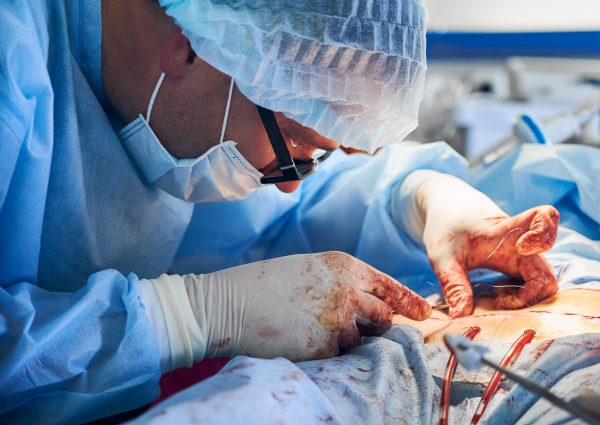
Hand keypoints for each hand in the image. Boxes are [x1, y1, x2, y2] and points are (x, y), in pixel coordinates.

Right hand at [146, 252, 430, 369]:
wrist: (232, 302)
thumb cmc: (265, 284)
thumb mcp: (309, 270)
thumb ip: (341, 283)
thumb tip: (367, 304)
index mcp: (345, 266)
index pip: (389, 286)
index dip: (408, 302)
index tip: (423, 314)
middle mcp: (350, 289)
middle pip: (385, 316)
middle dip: (378, 326)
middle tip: (356, 328)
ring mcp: (340, 318)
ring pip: (363, 339)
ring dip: (348, 340)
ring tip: (314, 330)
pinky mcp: (327, 345)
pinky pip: (340, 355)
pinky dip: (328, 352)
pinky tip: (304, 340)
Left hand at [401, 171, 558, 317]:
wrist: (446, 217)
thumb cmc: (447, 229)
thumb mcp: (443, 257)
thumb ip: (454, 284)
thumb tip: (461, 317)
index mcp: (507, 231)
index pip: (543, 218)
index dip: (544, 231)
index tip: (523, 246)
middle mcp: (522, 246)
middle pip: (549, 272)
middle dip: (534, 293)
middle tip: (501, 299)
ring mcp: (523, 259)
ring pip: (543, 283)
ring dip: (527, 298)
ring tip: (497, 299)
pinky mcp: (518, 269)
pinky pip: (532, 287)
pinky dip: (521, 298)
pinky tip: (497, 298)